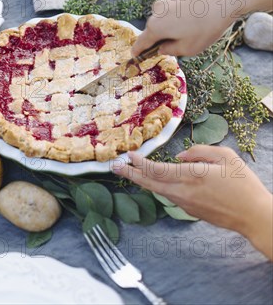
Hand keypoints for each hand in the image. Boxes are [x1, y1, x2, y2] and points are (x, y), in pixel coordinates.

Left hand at [113, 145, 272, 259]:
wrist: (254, 216)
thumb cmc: (244, 184)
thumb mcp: (226, 157)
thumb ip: (200, 152)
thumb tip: (181, 156)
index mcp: (192, 176)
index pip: (157, 170)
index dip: (140, 162)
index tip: (129, 154)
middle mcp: (184, 192)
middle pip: (151, 183)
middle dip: (131, 174)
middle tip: (115, 166)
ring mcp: (187, 204)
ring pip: (158, 191)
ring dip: (142, 181)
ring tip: (130, 171)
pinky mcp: (192, 211)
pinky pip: (169, 196)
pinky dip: (157, 187)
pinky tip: (154, 182)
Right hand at [132, 0, 272, 57]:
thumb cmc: (207, 26)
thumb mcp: (190, 48)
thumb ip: (171, 50)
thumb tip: (163, 48)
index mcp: (156, 27)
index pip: (142, 42)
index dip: (139, 50)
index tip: (135, 56)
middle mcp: (156, 12)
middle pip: (153, 30)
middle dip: (160, 39)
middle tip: (175, 47)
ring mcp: (166, 1)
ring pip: (163, 20)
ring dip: (171, 28)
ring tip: (191, 33)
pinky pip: (172, 11)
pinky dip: (178, 18)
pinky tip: (194, 21)